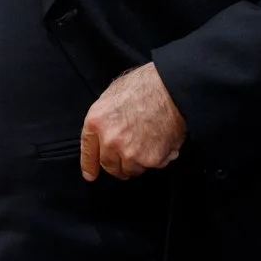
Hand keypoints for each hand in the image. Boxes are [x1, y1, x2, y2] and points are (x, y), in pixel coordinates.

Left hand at [80, 62, 186, 180]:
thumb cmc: (145, 85)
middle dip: (117, 163)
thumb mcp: (113, 94)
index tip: (90, 174)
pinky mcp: (150, 159)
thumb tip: (104, 130)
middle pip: (109, 165)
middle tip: (128, 153)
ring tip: (148, 141)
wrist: (171, 89)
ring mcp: (129, 152)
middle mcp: (109, 140)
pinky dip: (156, 158)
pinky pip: (151, 167)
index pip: (88, 151)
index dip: (89, 165)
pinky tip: (161, 141)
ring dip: (137, 162)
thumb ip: (105, 117)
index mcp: (96, 122)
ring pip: (130, 169)